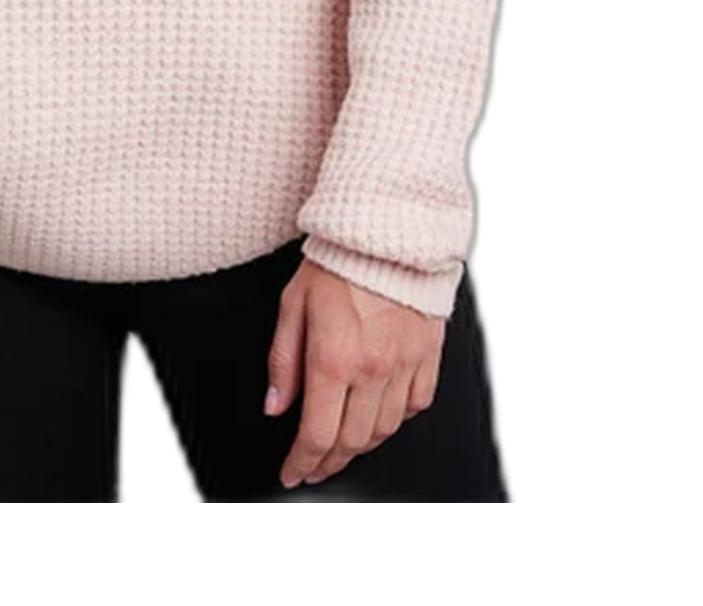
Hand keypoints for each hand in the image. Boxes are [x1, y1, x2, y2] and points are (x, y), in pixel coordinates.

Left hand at [266, 257, 445, 489]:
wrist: (387, 229)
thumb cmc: (338, 259)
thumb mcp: (293, 303)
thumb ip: (283, 359)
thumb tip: (275, 403)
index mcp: (334, 357)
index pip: (317, 434)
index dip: (302, 463)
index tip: (293, 473)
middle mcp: (372, 367)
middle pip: (352, 442)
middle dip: (329, 463)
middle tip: (314, 467)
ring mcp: (404, 364)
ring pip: (384, 430)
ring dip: (361, 447)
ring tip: (343, 446)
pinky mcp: (428, 356)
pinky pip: (416, 405)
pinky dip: (396, 419)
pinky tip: (380, 415)